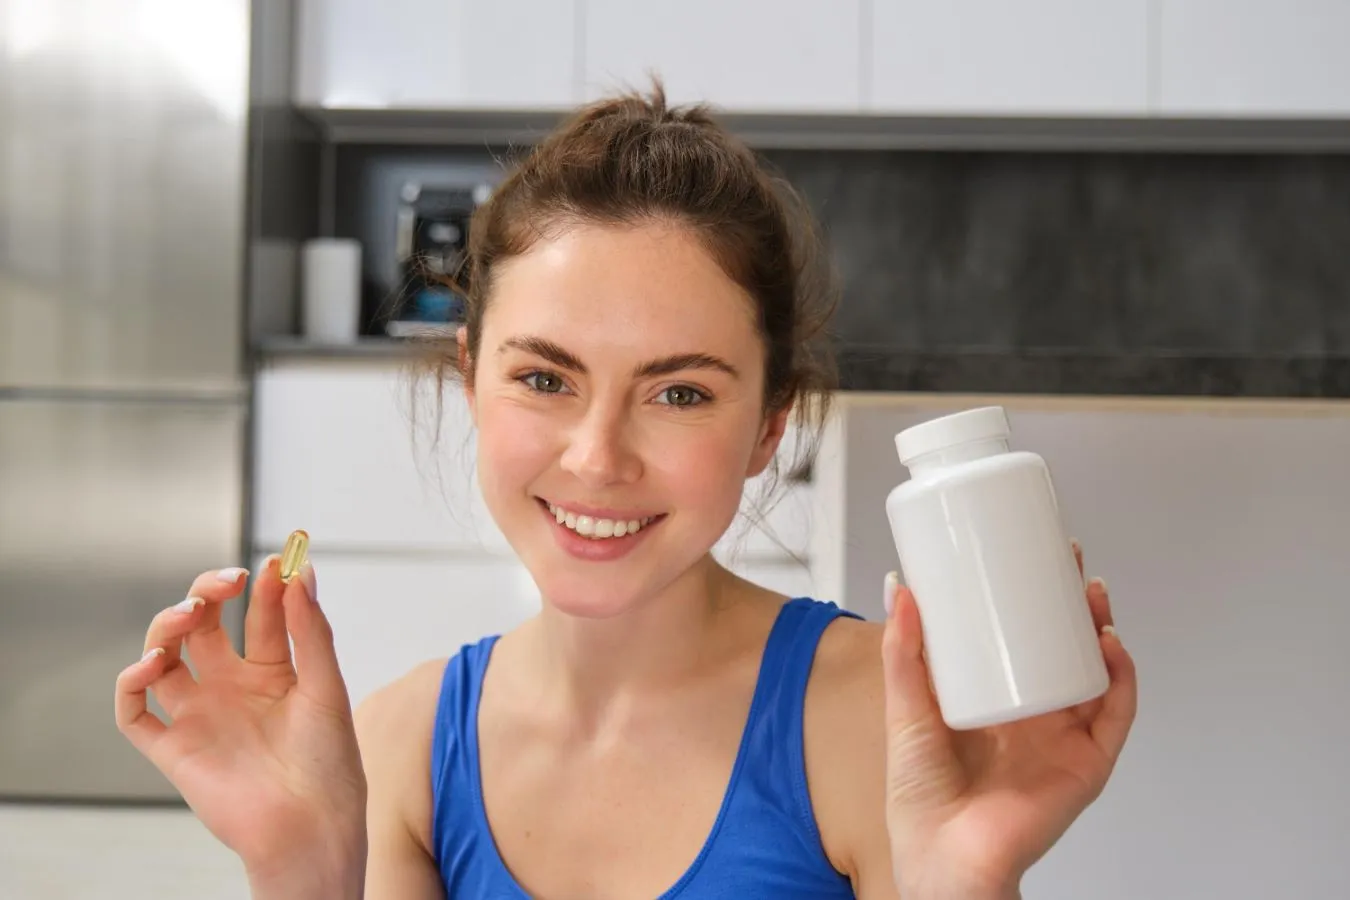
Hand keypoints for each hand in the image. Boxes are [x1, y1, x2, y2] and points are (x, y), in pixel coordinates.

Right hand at [114, 556, 366, 893]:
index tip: (277, 561)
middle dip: (208, 593)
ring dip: (167, 626)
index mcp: (275, 672)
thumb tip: (301, 574)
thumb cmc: (329, 764)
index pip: (261, 615)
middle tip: (227, 579)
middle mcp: (233, 687)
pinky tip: (154, 663)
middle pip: (205, 625)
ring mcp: (201, 714)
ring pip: (164, 656)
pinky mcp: (173, 747)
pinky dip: (131, 682)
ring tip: (190, 612)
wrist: (312, 827)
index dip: (265, 586)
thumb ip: (311, 632)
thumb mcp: (327, 687)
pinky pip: (134, 711)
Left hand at [880, 541, 1137, 898]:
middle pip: (1066, 645)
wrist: (944, 856)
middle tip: (1067, 558)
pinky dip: (1121, 679)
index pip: (1022, 636)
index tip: (1029, 552)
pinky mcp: (1085, 762)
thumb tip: (900, 587)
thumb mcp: (905, 709)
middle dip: (1072, 600)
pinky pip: (1114, 715)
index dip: (1032, 595)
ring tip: (1090, 592)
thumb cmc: (921, 798)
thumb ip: (903, 653)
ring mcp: (1063, 735)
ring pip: (1097, 671)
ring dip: (1101, 628)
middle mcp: (1035, 713)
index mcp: (996, 698)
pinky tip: (1111, 647)